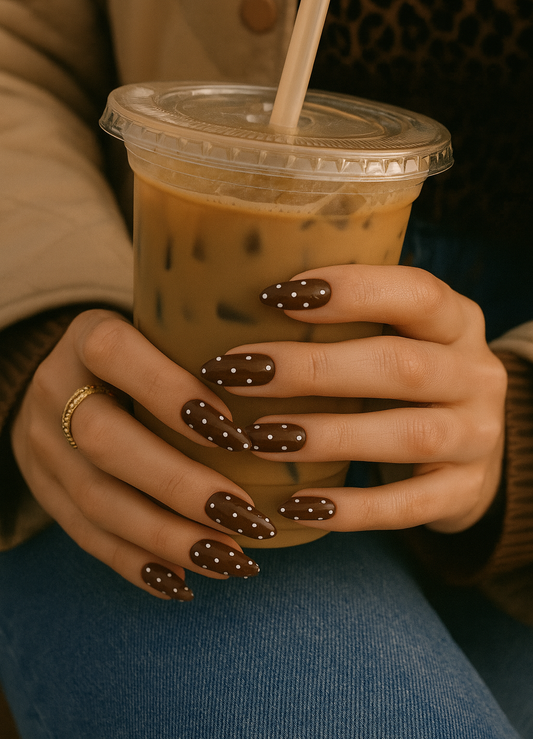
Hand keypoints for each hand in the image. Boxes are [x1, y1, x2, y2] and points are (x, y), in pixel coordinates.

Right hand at [10, 310, 270, 599]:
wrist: (60, 386)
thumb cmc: (139, 356)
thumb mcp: (160, 331)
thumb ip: (205, 345)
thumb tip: (284, 383)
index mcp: (85, 335)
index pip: (114, 352)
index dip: (170, 391)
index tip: (236, 433)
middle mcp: (54, 389)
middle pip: (103, 440)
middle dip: (179, 484)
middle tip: (245, 516)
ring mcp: (42, 445)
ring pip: (97, 500)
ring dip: (168, 536)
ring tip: (230, 559)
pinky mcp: (45, 491)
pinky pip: (86, 535)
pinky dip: (137, 563)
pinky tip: (184, 581)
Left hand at [201, 265, 507, 534]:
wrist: (471, 449)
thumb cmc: (409, 380)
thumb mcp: (400, 335)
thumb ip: (348, 321)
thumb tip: (236, 305)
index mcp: (458, 320)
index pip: (418, 292)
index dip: (352, 292)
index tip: (275, 295)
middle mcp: (477, 374)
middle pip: (402, 366)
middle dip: (313, 369)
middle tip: (241, 372)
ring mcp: (478, 437)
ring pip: (408, 436)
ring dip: (327, 436)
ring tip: (258, 438)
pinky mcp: (464, 492)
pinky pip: (409, 505)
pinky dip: (352, 508)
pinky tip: (297, 505)